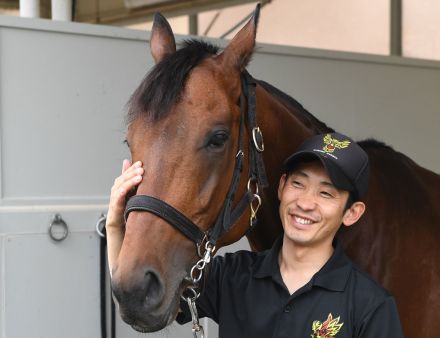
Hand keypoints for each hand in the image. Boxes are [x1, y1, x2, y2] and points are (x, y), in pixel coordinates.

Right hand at [106, 159, 143, 229]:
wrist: (118, 221)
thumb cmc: (125, 204)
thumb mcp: (131, 190)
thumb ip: (131, 178)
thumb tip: (130, 163)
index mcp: (121, 183)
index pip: (127, 172)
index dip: (133, 167)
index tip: (141, 163)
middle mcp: (116, 188)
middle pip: (124, 177)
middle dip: (133, 172)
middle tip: (141, 169)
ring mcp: (115, 196)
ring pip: (122, 185)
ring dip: (130, 181)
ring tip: (139, 177)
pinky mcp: (115, 205)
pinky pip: (118, 197)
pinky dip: (121, 192)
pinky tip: (126, 189)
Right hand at [106, 159, 142, 274]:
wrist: (130, 266)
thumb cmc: (141, 244)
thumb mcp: (148, 221)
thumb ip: (150, 208)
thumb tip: (157, 194)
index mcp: (125, 206)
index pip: (123, 183)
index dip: (129, 172)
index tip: (140, 162)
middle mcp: (118, 208)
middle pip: (119, 184)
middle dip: (130, 174)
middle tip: (141, 166)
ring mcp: (114, 215)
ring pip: (116, 192)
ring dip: (127, 181)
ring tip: (139, 174)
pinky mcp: (113, 223)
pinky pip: (115, 205)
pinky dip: (121, 194)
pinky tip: (128, 187)